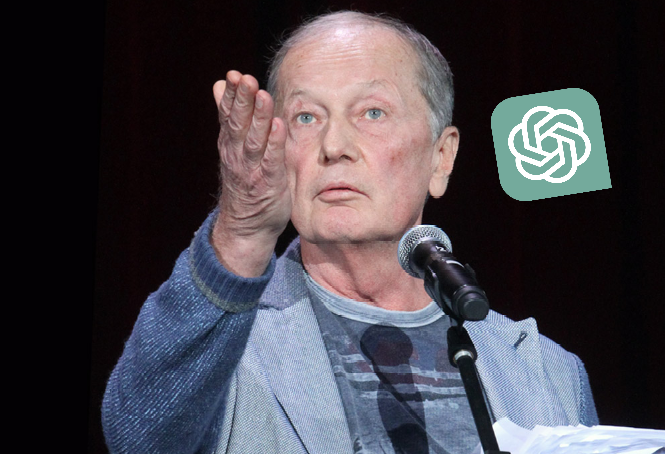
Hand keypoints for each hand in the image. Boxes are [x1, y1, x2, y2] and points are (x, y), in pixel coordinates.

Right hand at [211, 71, 290, 276]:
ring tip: (263, 96)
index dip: (231, 96)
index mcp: (230, 144)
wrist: (246, 226)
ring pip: (254, 140)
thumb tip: (219, 84)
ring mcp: (252, 170)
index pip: (228, 115)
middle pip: (238, 124)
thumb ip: (229, 116)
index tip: (233, 75)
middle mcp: (238, 155)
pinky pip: (271, 161)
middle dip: (242, 101)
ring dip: (258, 118)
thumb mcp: (233, 146)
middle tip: (245, 79)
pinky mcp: (269, 183)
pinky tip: (277, 126)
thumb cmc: (244, 182)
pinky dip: (274, 144)